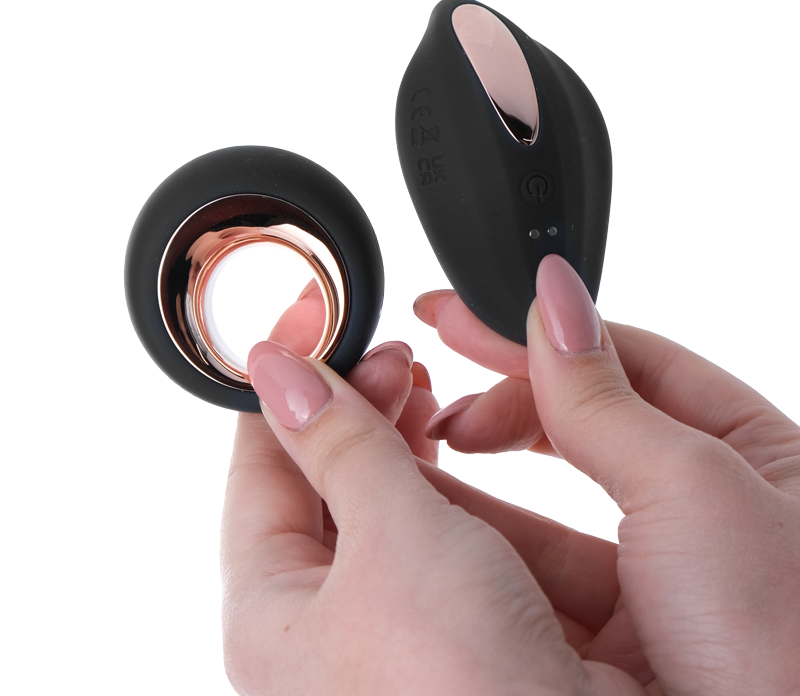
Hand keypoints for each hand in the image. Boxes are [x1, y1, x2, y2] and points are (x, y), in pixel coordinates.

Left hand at [220, 332, 643, 691]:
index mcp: (272, 610)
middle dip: (348, 402)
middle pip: (314, 479)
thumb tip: (276, 371)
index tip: (310, 316)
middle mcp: (318, 622)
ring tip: (419, 381)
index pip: (257, 464)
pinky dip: (432, 476)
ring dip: (391, 433)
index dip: (286, 382)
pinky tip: (449, 441)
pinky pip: (420, 528)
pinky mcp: (446, 617)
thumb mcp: (393, 537)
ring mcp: (384, 620)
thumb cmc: (470, 688)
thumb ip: (341, 445)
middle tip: (387, 349)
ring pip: (371, 499)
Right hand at [417, 255, 799, 693]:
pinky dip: (482, 529)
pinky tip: (437, 499)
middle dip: (503, 392)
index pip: (629, 361)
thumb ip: (606, 399)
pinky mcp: (615, 634)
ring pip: (550, 493)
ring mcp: (660, 573)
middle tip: (432, 373)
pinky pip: (536, 562)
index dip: (541, 335)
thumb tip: (554, 302)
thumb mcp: (693, 490)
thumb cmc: (789, 654)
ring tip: (420, 430)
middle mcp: (709, 509)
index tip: (465, 317)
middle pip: (584, 420)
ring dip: (482, 460)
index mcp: (755, 453)